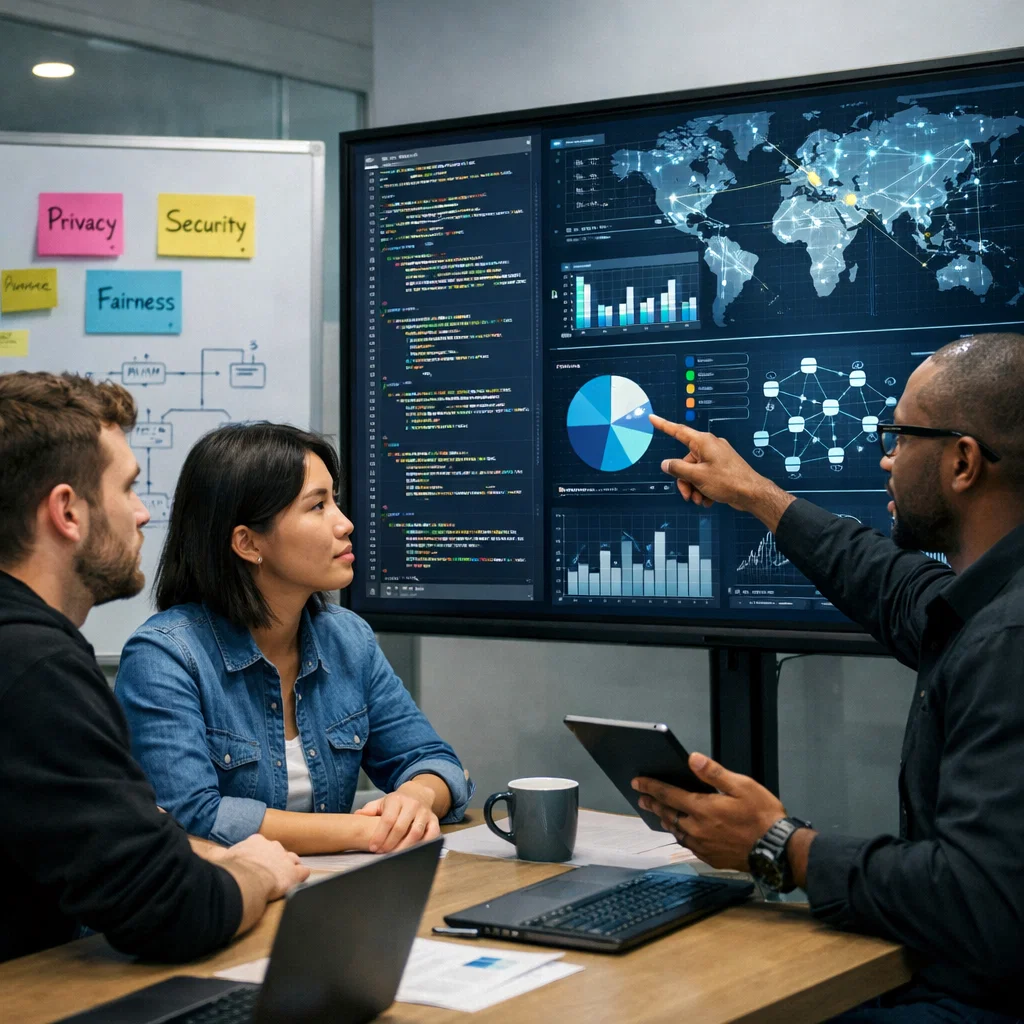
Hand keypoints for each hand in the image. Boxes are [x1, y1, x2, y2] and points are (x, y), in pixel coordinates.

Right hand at [221, 833, 308, 898]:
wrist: (245, 880)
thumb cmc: (232, 871)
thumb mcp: (220, 858)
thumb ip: (217, 853)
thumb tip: (206, 851)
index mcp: (256, 842)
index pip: (262, 845)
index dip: (260, 856)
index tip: (257, 864)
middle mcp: (273, 846)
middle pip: (278, 852)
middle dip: (275, 861)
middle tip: (269, 873)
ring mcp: (286, 858)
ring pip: (293, 859)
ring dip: (289, 868)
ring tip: (285, 877)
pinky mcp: (294, 873)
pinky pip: (303, 872)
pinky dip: (301, 877)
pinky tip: (298, 882)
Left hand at [354, 791, 440, 853]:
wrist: (418, 794)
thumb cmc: (396, 803)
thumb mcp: (382, 802)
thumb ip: (369, 810)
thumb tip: (356, 815)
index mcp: (397, 799)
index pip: (388, 819)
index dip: (380, 835)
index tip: (373, 847)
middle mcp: (412, 804)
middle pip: (401, 827)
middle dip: (390, 843)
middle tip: (382, 854)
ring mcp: (425, 812)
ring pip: (416, 832)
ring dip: (405, 847)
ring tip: (395, 856)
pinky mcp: (434, 820)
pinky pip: (432, 834)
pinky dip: (424, 844)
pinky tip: (414, 852)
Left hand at [632, 753, 785, 871]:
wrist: (778, 851)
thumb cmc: (763, 816)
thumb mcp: (742, 786)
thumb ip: (714, 773)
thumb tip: (692, 759)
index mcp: (702, 808)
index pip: (668, 795)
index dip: (651, 787)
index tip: (637, 782)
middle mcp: (698, 828)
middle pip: (668, 814)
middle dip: (653, 804)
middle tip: (642, 798)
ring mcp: (703, 846)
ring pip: (677, 831)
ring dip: (666, 820)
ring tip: (659, 814)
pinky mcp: (711, 858)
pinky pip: (689, 845)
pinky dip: (681, 835)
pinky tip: (682, 832)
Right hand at [649, 415, 777, 513]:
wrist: (752, 494)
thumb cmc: (728, 481)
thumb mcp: (697, 476)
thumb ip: (678, 468)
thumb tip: (665, 464)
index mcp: (703, 442)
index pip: (678, 431)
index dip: (663, 425)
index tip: (652, 418)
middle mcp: (709, 446)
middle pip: (685, 461)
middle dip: (684, 480)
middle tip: (688, 495)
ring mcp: (716, 457)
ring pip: (694, 471)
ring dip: (694, 487)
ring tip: (699, 500)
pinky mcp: (721, 468)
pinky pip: (705, 476)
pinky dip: (703, 488)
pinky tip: (708, 500)